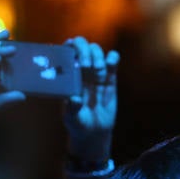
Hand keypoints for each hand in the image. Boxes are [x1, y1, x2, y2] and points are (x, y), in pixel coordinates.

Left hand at [62, 36, 118, 160]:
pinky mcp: (110, 79)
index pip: (66, 52)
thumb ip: (72, 108)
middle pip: (82, 46)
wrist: (94, 132)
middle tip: (86, 65)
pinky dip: (113, 58)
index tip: (72, 51)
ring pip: (96, 51)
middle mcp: (80, 70)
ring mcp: (96, 73)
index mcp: (67, 75)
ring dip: (97, 56)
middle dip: (84, 50)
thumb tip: (75, 98)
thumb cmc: (78, 124)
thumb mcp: (72, 118)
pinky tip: (111, 62)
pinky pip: (112, 62)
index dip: (69, 46)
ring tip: (98, 70)